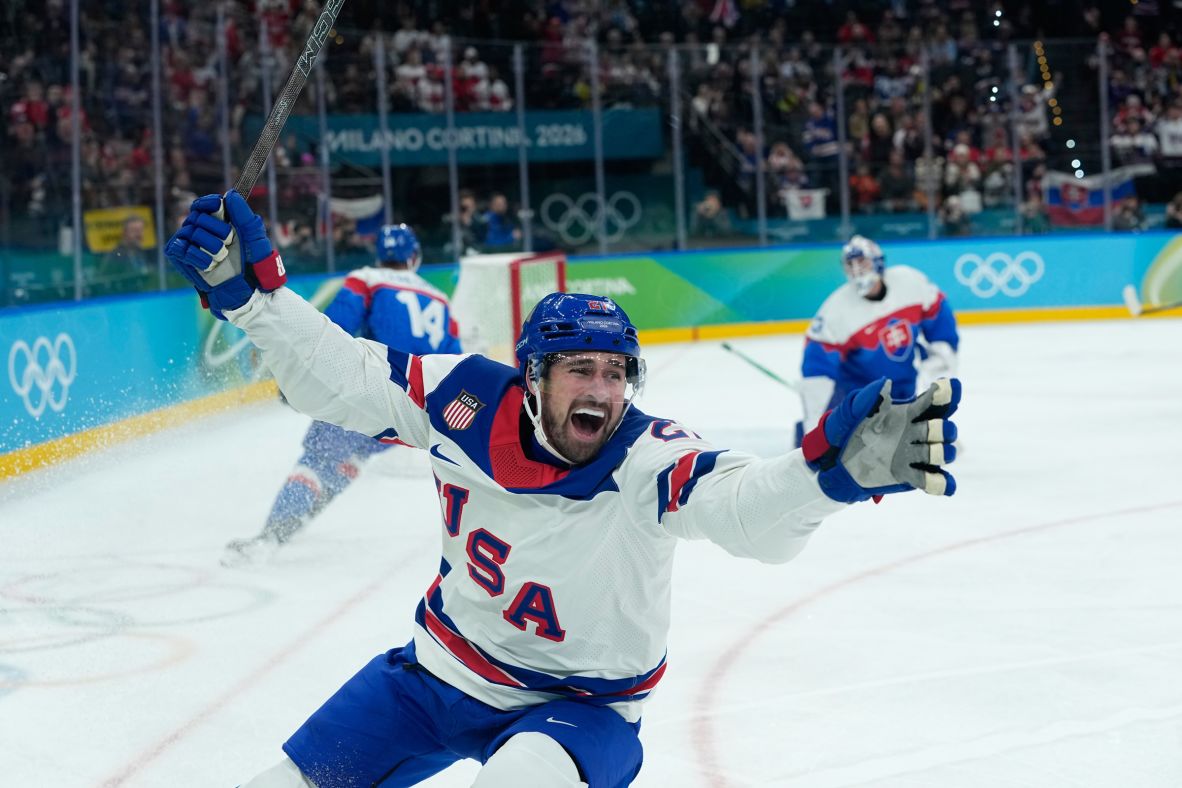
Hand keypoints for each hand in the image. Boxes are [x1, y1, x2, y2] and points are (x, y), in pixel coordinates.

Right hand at [164, 192, 285, 318]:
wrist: (247, 288)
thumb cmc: (253, 263)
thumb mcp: (253, 236)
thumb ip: (243, 214)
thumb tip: (230, 194)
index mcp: (216, 222)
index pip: (202, 204)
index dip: (208, 203)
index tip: (219, 205)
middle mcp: (200, 230)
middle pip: (196, 216)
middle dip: (216, 228)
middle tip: (229, 241)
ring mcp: (188, 244)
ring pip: (190, 231)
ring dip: (211, 245)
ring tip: (222, 256)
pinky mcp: (179, 258)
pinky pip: (180, 248)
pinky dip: (197, 256)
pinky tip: (210, 265)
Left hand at [802, 378, 959, 502]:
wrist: (832, 459)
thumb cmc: (844, 428)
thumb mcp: (851, 410)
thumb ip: (868, 396)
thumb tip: (886, 383)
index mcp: (906, 413)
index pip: (933, 401)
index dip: (946, 394)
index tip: (942, 389)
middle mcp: (915, 433)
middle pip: (944, 428)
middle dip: (943, 429)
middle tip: (931, 429)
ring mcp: (914, 455)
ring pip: (942, 453)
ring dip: (942, 452)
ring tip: (930, 452)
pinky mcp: (908, 475)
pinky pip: (932, 480)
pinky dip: (941, 483)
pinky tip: (943, 484)